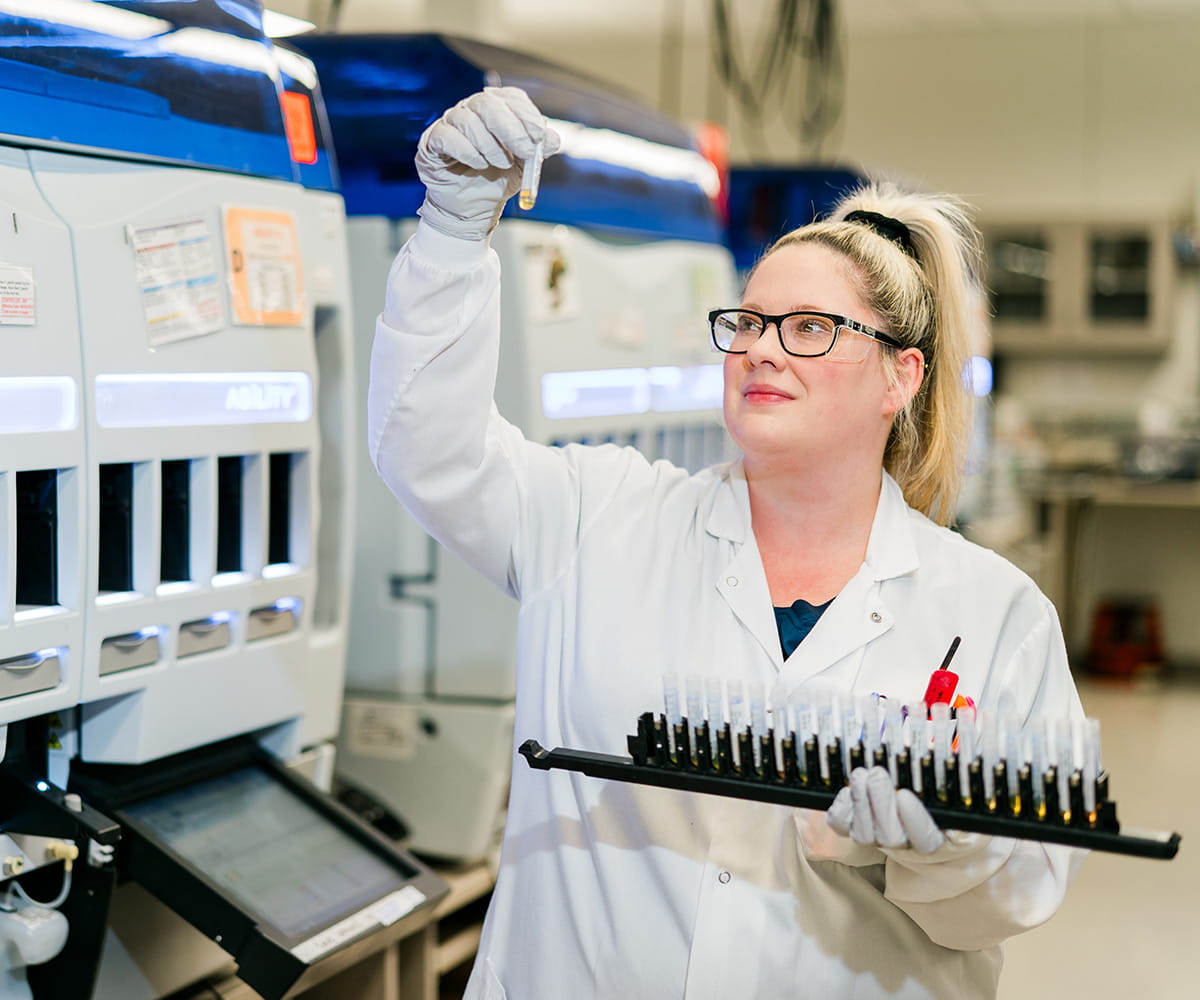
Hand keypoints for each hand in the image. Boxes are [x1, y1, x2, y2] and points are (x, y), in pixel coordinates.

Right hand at [415, 86, 561, 240]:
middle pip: (488, 103)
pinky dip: (467, 151)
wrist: (471, 209)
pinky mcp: (432, 141)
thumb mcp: (523, 167)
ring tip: (499, 164)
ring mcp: (450, 123)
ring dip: (490, 145)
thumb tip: (554, 138)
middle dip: (510, 128)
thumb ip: (537, 151)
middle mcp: (471, 111)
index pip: (510, 98)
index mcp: (496, 111)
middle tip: (524, 151)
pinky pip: (448, 136)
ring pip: (467, 120)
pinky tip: (479, 164)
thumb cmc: (495, 181)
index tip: (538, 135)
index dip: (525, 114)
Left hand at [826, 766, 944, 853]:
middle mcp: (903, 842)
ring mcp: (875, 837)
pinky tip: (847, 788)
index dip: (915, 820)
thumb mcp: (939, 782)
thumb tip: (943, 753)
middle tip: (878, 774)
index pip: (926, 839)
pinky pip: (840, 825)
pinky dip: (842, 806)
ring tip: (861, 774)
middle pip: (891, 837)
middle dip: (881, 803)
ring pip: (863, 834)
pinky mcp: (851, 828)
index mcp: (933, 834)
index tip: (905, 795)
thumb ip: (938, 775)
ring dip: (860, 801)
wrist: (900, 795)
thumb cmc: (926, 786)